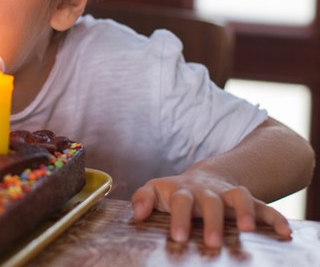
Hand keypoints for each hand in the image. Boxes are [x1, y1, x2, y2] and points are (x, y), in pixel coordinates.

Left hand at [130, 172, 291, 247]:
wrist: (204, 177)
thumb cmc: (174, 191)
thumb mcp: (155, 189)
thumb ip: (142, 198)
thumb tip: (136, 215)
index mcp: (183, 191)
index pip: (180, 201)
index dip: (179, 218)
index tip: (177, 237)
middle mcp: (207, 192)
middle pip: (210, 202)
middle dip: (211, 222)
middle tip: (211, 243)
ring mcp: (228, 195)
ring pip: (240, 197)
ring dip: (244, 212)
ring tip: (247, 230)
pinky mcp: (247, 201)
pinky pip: (264, 206)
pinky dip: (275, 218)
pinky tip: (285, 232)